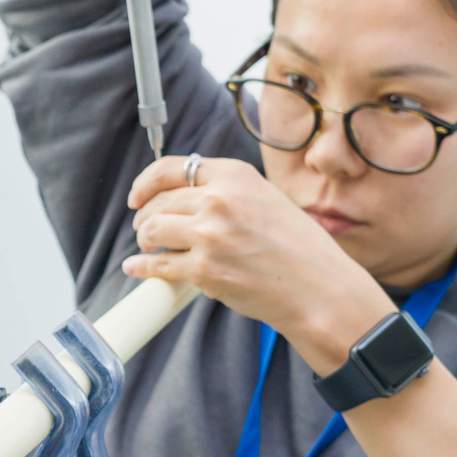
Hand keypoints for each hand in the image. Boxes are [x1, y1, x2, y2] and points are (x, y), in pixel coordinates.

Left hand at [122, 155, 392, 372]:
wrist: (319, 288)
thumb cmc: (298, 248)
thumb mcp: (266, 199)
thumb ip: (228, 192)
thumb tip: (186, 196)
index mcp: (234, 176)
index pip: (171, 168)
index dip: (146, 182)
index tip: (137, 196)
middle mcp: (219, 199)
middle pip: (157, 202)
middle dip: (145, 218)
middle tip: (145, 229)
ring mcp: (209, 235)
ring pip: (151, 230)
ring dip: (144, 241)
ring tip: (150, 248)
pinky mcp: (204, 269)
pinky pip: (157, 265)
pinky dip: (141, 267)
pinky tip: (136, 268)